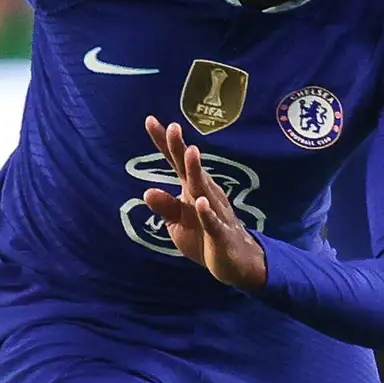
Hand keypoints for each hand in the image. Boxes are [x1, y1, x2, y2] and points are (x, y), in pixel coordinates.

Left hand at [140, 116, 266, 289]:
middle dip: (181, 148)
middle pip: (190, 169)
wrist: (236, 262)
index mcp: (192, 189)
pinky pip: (213, 223)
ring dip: (197, 172)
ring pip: (204, 190)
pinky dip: (207, 213)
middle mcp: (205, 194)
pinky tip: (201, 203)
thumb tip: (147, 191)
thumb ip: (165, 206)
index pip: (176, 162)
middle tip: (174, 126)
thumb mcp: (178, 223)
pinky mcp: (221, 234)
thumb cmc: (204, 236)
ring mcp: (215, 212)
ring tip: (190, 151)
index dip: (165, 142)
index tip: (150, 120)